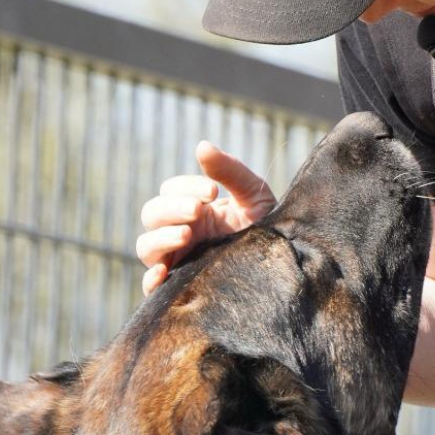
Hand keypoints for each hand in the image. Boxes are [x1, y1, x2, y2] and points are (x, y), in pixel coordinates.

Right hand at [136, 142, 276, 295]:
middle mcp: (182, 233)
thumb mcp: (254, 195)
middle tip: (198, 209)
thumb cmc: (271, 228)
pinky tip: (165, 271)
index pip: (169, 190)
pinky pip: (150, 286)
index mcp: (196, 210)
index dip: (185, 186)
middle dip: (172, 208)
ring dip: (161, 237)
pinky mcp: (180, 288)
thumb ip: (230, 170)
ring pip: (146, 246)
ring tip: (187, 234)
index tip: (213, 191)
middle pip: (152, 214)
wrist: (288, 267)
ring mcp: (179, 260)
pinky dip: (150, 278)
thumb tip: (201, 145)